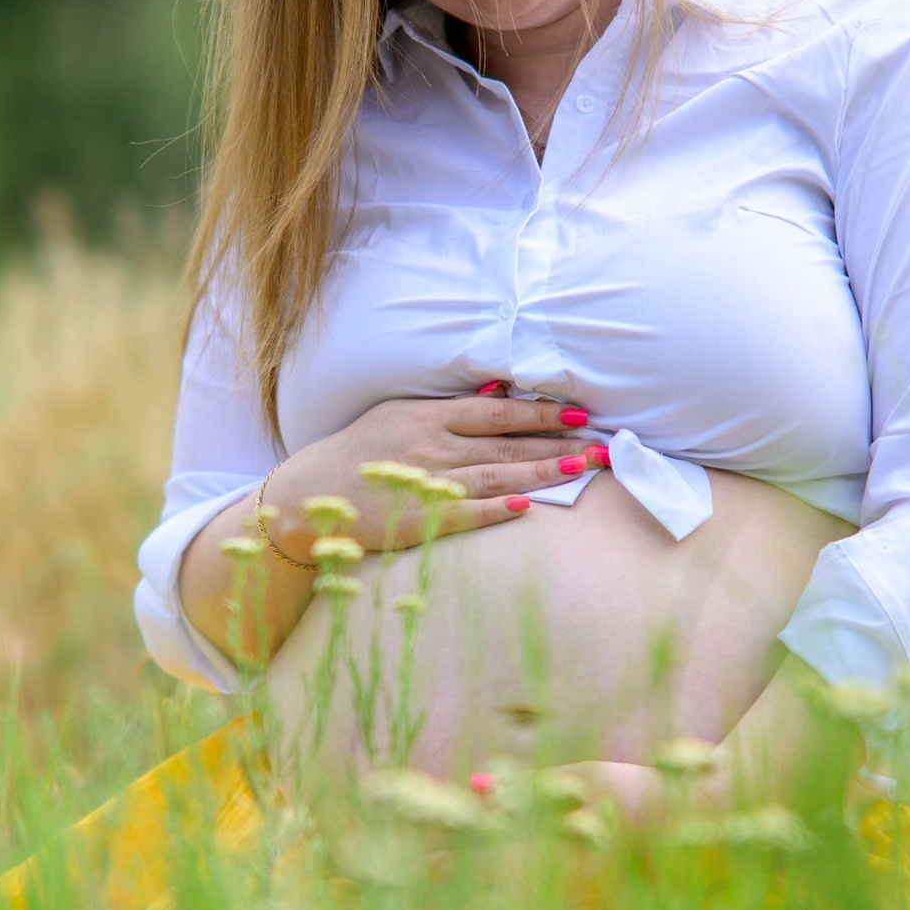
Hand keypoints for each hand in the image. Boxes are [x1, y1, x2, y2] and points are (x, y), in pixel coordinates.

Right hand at [261, 385, 604, 562]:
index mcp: (428, 417)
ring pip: (497, 476)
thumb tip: (501, 389)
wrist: (307, 496)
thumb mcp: (399, 414)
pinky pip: (465, 513)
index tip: (579, 414)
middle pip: (507, 445)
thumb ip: (451, 406)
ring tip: (583, 471)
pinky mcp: (418, 520)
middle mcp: (432, 447)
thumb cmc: (359, 453)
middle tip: (602, 447)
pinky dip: (496, 509)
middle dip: (559, 445)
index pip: (497, 413)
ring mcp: (426, 484)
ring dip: (543, 474)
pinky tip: (527, 506)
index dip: (541, 413)